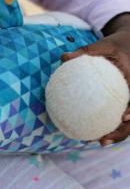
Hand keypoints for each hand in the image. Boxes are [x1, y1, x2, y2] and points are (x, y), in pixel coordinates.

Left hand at [62, 13, 129, 145]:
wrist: (128, 46)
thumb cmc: (115, 46)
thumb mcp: (104, 45)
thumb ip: (86, 52)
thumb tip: (64, 57)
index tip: (124, 117)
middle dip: (122, 132)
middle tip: (104, 140)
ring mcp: (129, 102)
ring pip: (126, 124)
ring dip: (115, 135)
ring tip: (97, 142)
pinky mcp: (122, 106)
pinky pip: (115, 118)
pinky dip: (105, 127)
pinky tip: (90, 136)